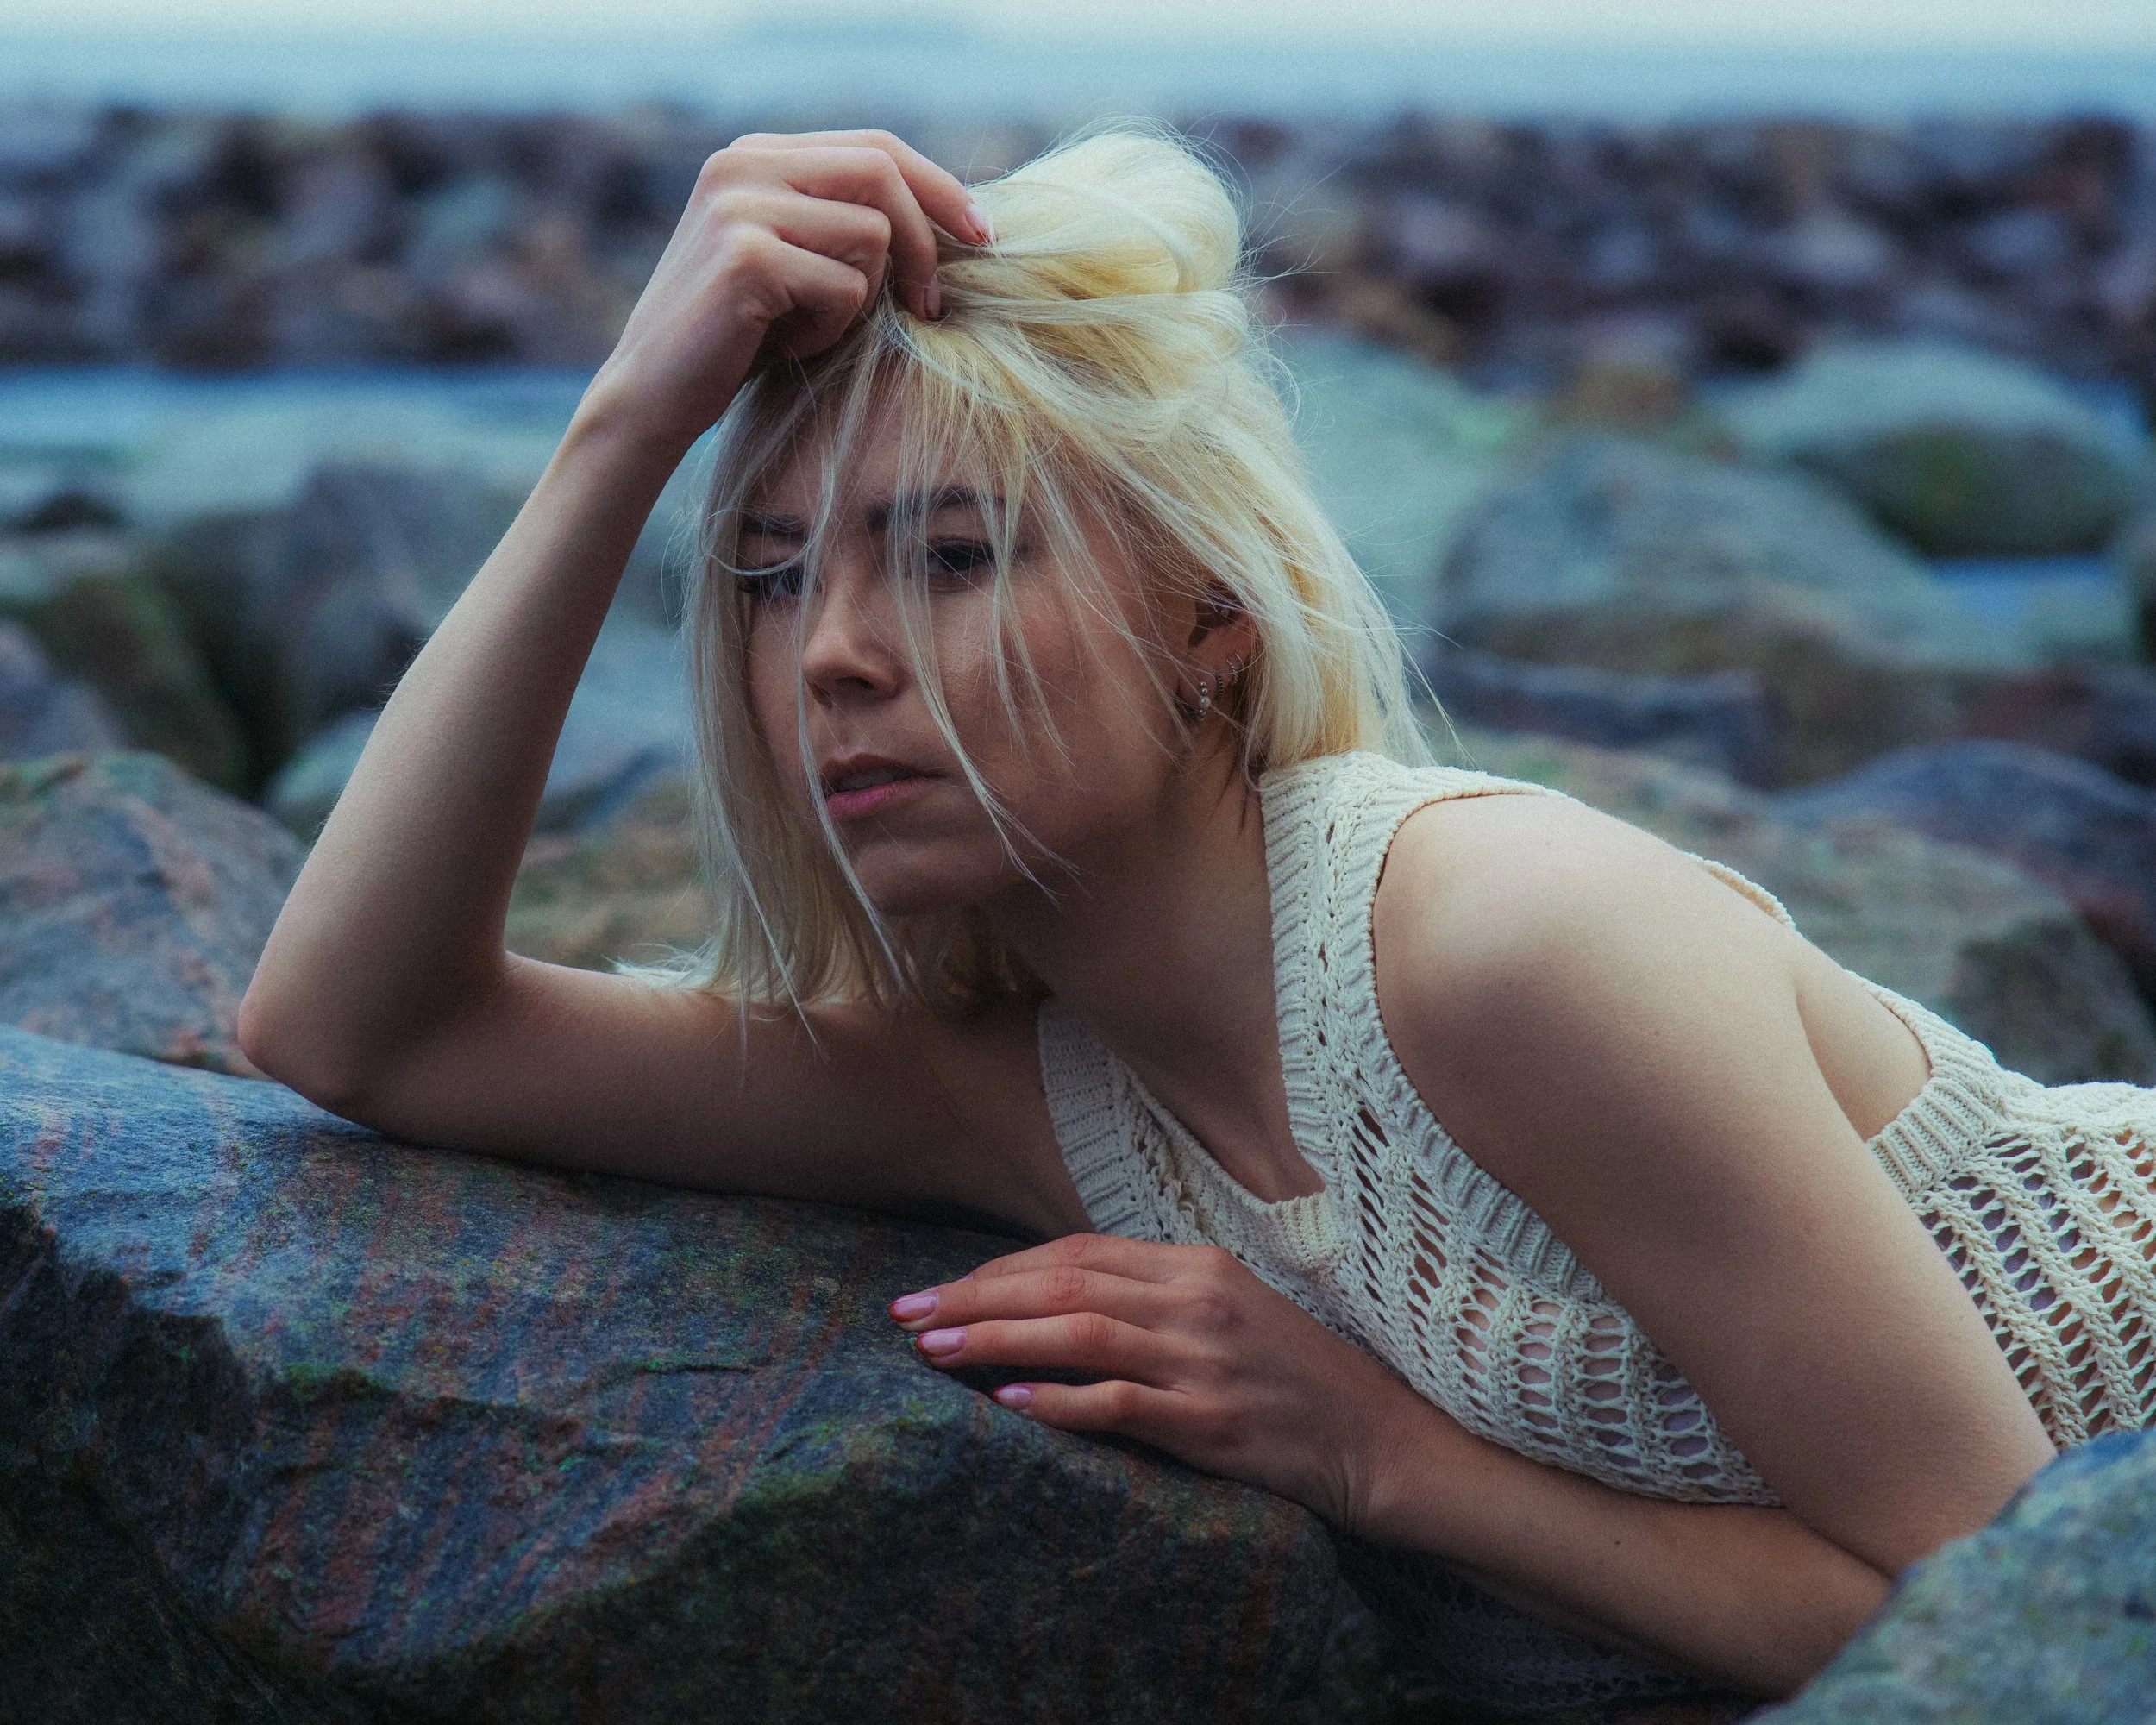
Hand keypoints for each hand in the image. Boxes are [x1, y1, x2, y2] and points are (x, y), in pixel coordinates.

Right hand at [578, 129, 990, 455]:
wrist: (653, 397)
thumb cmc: (737, 344)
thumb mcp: (795, 267)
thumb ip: (845, 226)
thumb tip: (953, 219)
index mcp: (757, 156)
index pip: (875, 146)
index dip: (939, 188)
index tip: (983, 235)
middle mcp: (744, 164)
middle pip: (881, 173)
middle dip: (926, 243)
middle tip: (931, 308)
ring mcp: (741, 204)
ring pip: (871, 237)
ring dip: (860, 302)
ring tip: (808, 332)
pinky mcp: (747, 255)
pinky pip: (846, 288)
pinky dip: (831, 331)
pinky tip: (785, 347)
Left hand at [888, 1233, 1431, 1529]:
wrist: (1380, 1440)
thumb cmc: (1297, 1377)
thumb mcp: (1230, 1311)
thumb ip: (1155, 1295)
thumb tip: (1063, 1297)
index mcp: (1197, 1265)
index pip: (1078, 1251)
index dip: (1002, 1267)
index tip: (944, 1287)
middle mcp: (1196, 1301)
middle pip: (1064, 1283)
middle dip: (976, 1296)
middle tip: (909, 1314)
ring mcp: (1203, 1360)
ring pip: (1079, 1333)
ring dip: (997, 1340)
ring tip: (935, 1352)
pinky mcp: (1211, 1422)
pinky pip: (1121, 1404)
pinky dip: (1061, 1400)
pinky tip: (1010, 1402)